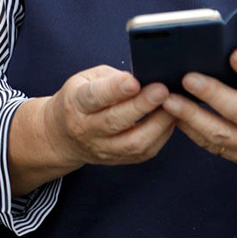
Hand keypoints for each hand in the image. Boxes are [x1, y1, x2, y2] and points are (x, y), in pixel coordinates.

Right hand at [9, 65, 174, 194]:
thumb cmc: (81, 97)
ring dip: (157, 124)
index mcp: (76, 103)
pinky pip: (143, 152)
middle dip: (142, 105)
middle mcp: (87, 129)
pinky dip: (161, 135)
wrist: (62, 134)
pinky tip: (170, 119)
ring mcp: (102, 148)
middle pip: (116, 121)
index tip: (134, 81)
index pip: (94, 97)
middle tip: (163, 90)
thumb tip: (143, 77)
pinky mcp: (118, 160)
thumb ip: (111, 78)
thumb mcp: (86, 79)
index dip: (114, 89)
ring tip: (174, 104)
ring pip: (133, 143)